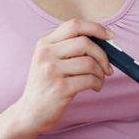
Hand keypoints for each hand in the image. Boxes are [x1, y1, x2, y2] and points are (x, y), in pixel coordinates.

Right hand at [16, 19, 114, 134]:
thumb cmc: (46, 86)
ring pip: (90, 62)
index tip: (109, 36)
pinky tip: (95, 87)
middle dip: (103, 55)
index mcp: (45, 44)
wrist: (29, 113)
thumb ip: (70, 48)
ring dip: (101, 72)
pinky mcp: (60, 88)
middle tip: (107, 67)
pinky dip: (98, 83)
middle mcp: (46, 54)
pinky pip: (90, 79)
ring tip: (98, 80)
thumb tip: (104, 42)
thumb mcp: (49, 61)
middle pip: (85, 42)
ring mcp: (52, 71)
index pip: (74, 25)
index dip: (95, 28)